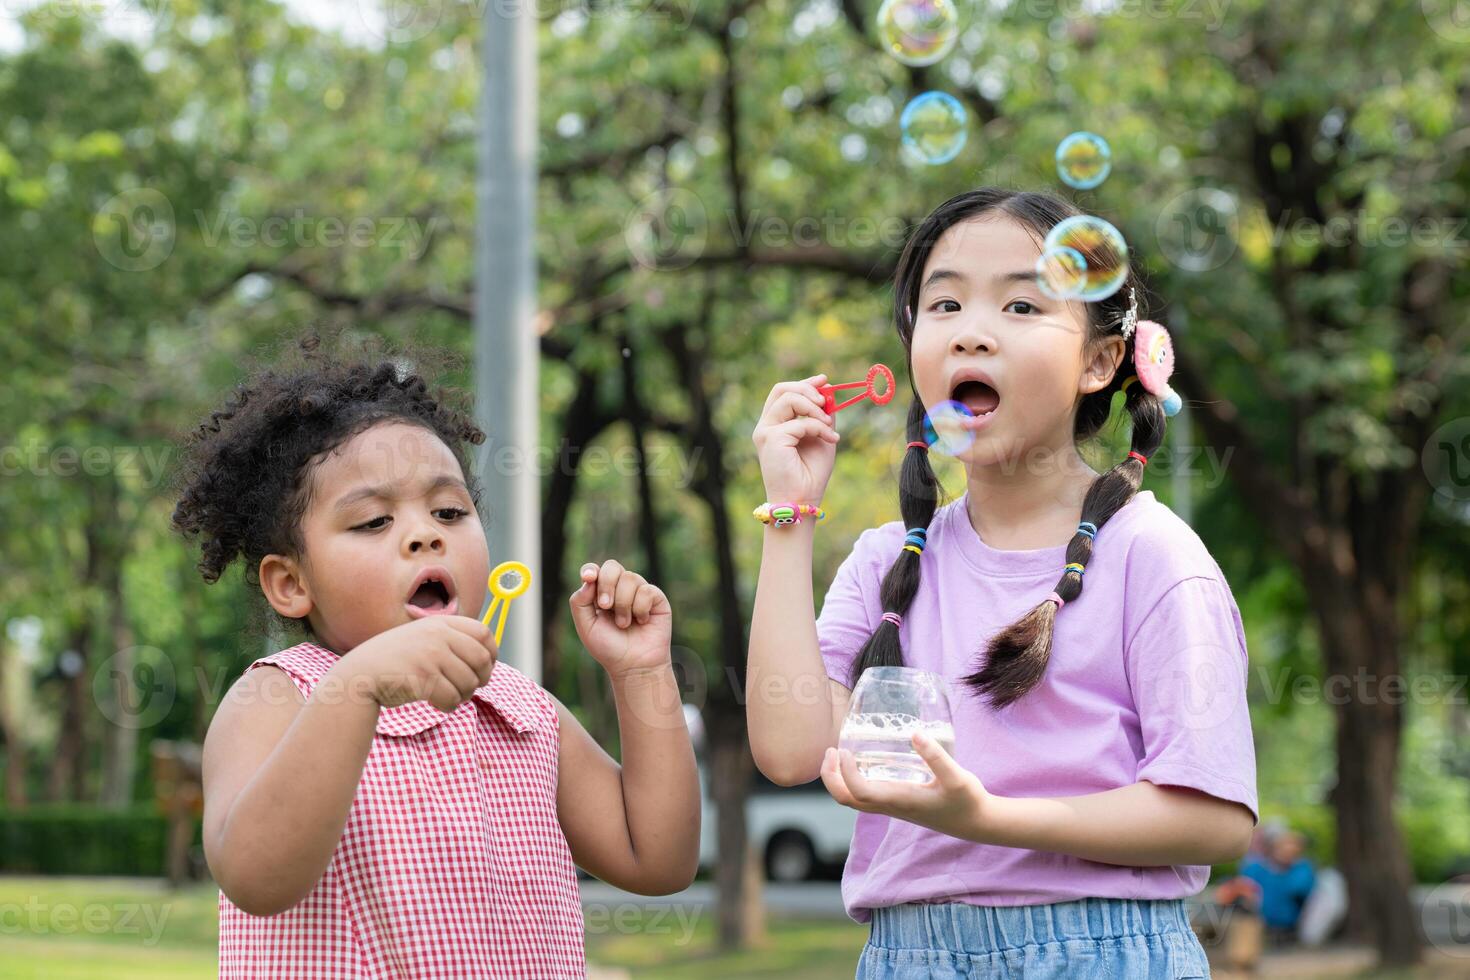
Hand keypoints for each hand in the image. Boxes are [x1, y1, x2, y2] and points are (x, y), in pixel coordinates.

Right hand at [337, 616, 496, 711]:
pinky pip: (452, 698)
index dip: (492, 652)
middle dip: (481, 678)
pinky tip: (437, 704)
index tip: (487, 666)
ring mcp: (430, 655)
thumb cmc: (395, 661)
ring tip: (449, 695)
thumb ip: (450, 640)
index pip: (483, 632)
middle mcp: (437, 635)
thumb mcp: (422, 638)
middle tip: (470, 688)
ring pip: (469, 682)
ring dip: (463, 695)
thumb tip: (489, 656)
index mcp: (439, 623)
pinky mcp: (423, 678)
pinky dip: (449, 706)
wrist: (359, 675)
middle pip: (481, 659)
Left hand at [569, 560, 672, 678]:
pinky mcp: (656, 598)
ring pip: (630, 578)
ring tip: (624, 624)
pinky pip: (646, 590)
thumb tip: (589, 579)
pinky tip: (641, 621)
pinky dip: (640, 608)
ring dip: (623, 604)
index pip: (595, 571)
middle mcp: (620, 589)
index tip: (588, 577)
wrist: (633, 665)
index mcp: (600, 594)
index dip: (591, 570)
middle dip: (606, 585)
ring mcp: (639, 592)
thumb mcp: (586, 627)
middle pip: (612, 567)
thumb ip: (580, 602)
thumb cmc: (609, 648)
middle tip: (605, 606)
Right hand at [751, 375, 839, 504]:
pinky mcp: (771, 439)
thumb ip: (823, 416)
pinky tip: (831, 440)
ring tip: (829, 426)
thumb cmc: (810, 473)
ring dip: (815, 409)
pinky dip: (818, 428)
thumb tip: (829, 391)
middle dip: (808, 389)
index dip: (804, 383)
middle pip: (782, 389)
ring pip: (789, 399)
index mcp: (775, 424)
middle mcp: (766, 425)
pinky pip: (800, 422)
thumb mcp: (822, 437)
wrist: (802, 499)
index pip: (783, 392)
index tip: (824, 380)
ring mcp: (765, 431)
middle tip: (826, 402)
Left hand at [820, 732, 993, 842]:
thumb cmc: (967, 801)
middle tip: (831, 750)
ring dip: (838, 779)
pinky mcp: (897, 804)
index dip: (845, 773)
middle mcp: (890, 806)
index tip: (844, 749)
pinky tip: (862, 761)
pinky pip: (864, 796)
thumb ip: (937, 757)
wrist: (976, 823)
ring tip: (838, 754)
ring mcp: (892, 807)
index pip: (858, 792)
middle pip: (846, 800)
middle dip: (831, 778)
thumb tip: (915, 734)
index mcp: (899, 800)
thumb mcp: (957, 777)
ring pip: (852, 800)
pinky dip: (852, 780)